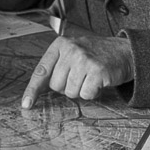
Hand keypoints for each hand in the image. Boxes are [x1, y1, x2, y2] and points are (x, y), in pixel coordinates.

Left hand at [20, 34, 134, 108]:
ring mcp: (84, 59)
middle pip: (55, 85)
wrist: (123, 51)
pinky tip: (98, 82)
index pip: (41, 71)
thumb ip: (55, 67)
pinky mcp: (97, 71)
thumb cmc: (94, 56)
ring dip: (80, 90)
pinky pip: (86, 94)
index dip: (32, 90)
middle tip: (79, 76)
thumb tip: (35, 91)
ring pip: (70, 92)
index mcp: (60, 45)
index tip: (26, 104)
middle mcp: (71, 50)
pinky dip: (92, 93)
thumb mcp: (72, 53)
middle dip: (66, 87)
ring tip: (89, 78)